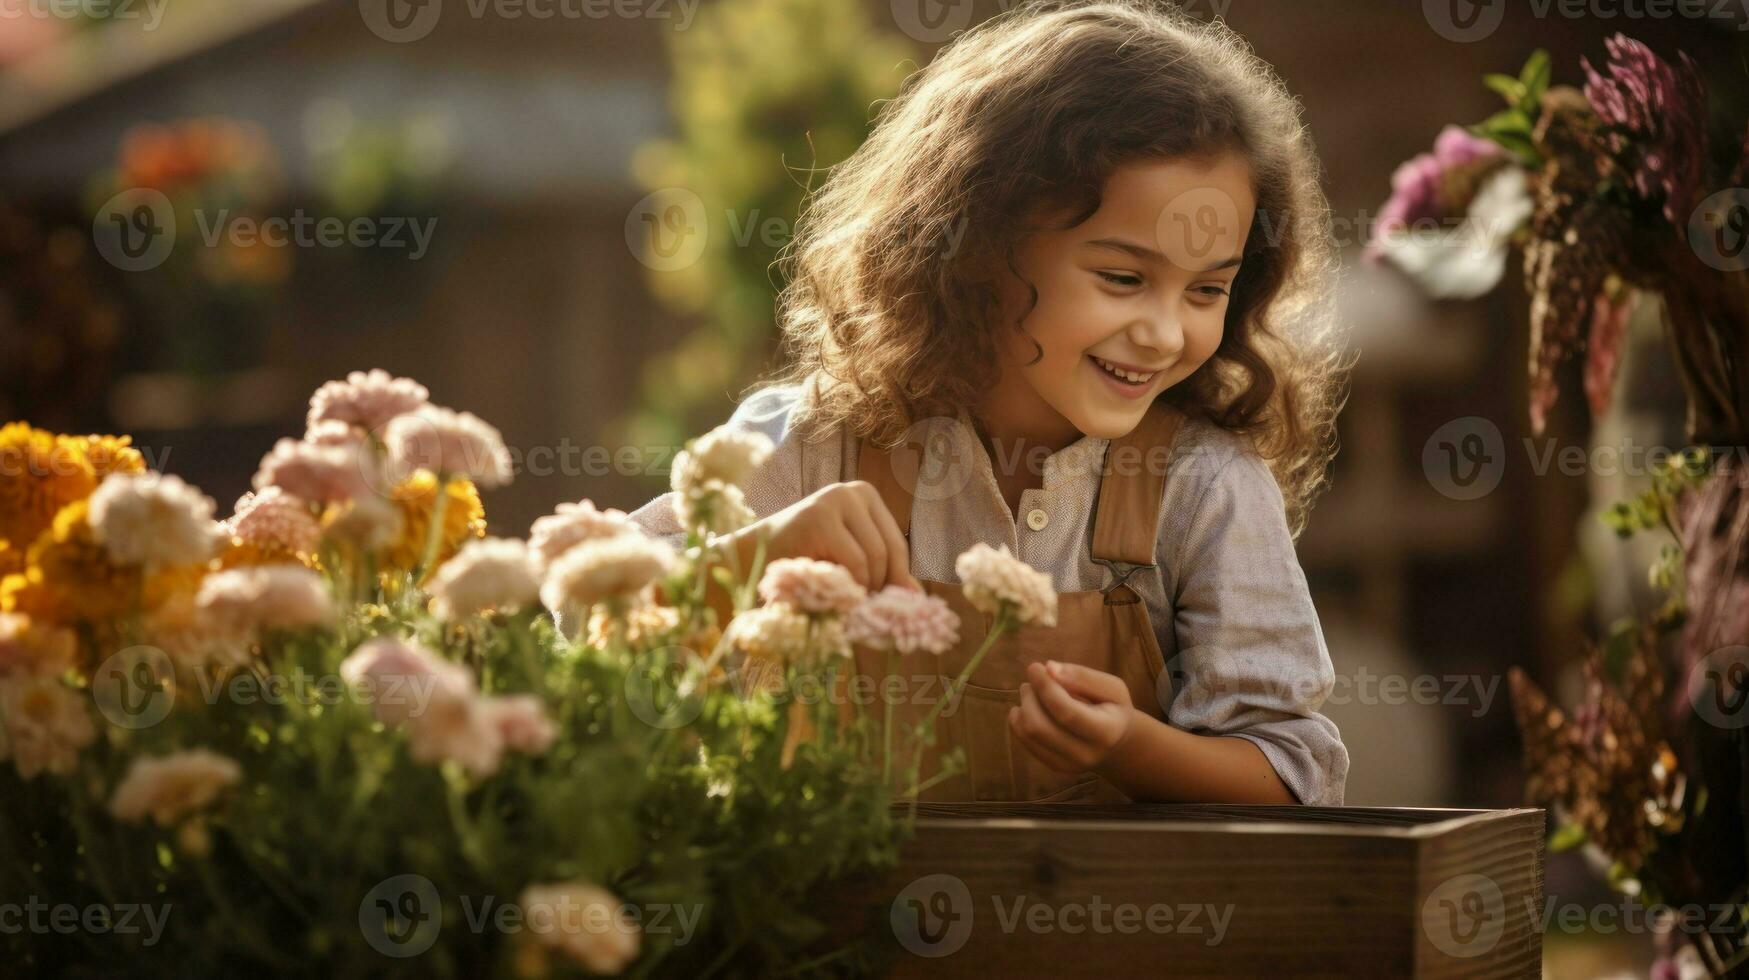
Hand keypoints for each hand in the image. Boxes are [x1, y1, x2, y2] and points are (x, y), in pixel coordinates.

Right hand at [734, 481, 920, 591]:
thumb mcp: (848, 564)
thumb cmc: (801, 562)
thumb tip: (920, 598)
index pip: (897, 545)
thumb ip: (882, 575)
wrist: (749, 557)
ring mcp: (836, 500)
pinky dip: (849, 585)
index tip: (884, 607)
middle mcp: (853, 491)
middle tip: (864, 612)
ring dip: (862, 588)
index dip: (895, 580)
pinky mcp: (820, 516)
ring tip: (842, 601)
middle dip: (880, 587)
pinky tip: (830, 593)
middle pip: (890, 551)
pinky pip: (854, 562)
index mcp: (866, 497)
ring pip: (873, 558)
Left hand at [1008, 661, 1135, 772]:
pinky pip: (1025, 742)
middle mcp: (1085, 754)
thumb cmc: (1114, 709)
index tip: (1035, 667)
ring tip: (1030, 694)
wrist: (1117, 745)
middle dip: (1029, 698)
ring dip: (1022, 708)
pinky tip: (1029, 709)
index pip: (1066, 712)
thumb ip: (1083, 676)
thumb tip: (1049, 668)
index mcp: (1105, 732)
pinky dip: (1020, 721)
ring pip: (1028, 734)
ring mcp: (1067, 764)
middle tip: (1031, 683)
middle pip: (1039, 726)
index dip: (1045, 688)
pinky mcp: (1054, 766)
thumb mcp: (1112, 688)